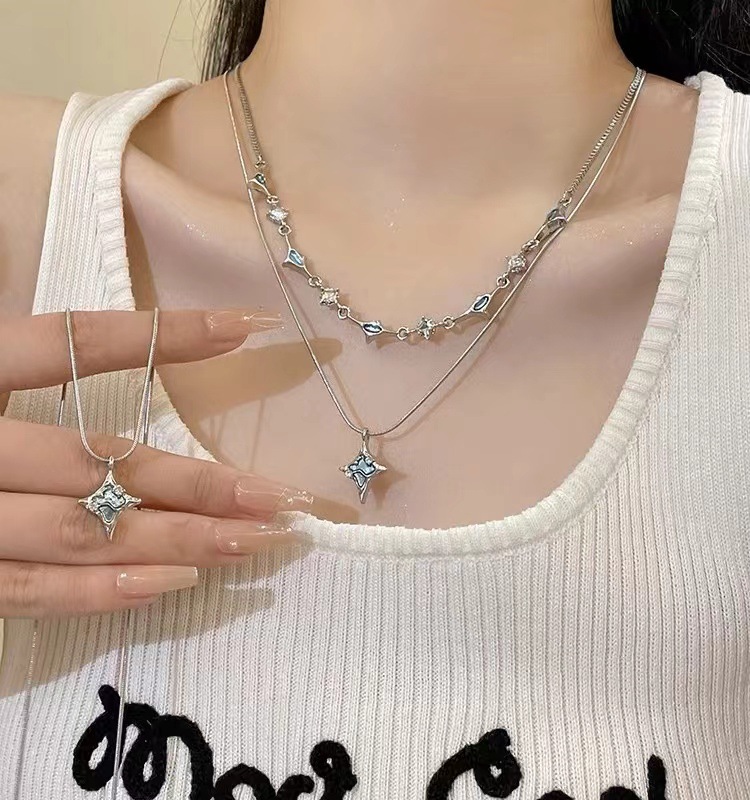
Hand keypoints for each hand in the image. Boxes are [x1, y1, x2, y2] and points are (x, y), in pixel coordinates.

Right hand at [0, 309, 312, 617]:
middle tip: (280, 496)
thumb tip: (142, 343)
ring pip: (77, 532)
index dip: (163, 333)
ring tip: (255, 541)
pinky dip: (105, 592)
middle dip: (195, 480)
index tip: (248, 326)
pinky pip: (31, 593)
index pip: (72, 339)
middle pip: (94, 458)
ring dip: (175, 540)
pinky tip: (177, 583)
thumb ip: (22, 360)